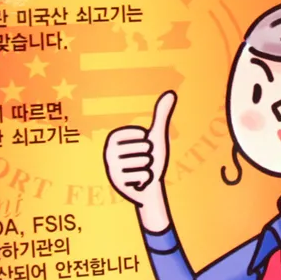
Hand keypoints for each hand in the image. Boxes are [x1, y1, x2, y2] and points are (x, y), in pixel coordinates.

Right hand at [104, 91, 176, 209]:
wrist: (148, 186)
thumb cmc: (151, 159)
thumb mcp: (156, 136)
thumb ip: (162, 115)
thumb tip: (171, 93)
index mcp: (114, 138)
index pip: (141, 135)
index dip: (148, 142)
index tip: (143, 148)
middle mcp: (108, 152)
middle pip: (144, 149)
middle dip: (149, 157)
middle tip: (142, 162)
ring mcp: (112, 168)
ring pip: (144, 163)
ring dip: (148, 169)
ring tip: (140, 172)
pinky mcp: (117, 184)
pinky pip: (144, 176)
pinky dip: (147, 180)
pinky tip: (139, 182)